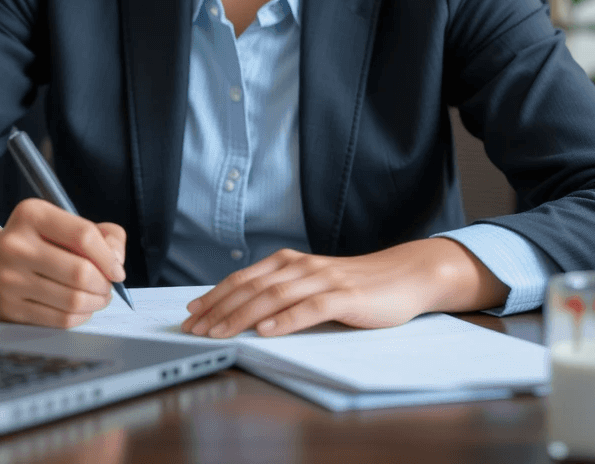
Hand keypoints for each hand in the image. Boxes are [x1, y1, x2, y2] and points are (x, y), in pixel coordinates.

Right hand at [0, 199, 126, 327]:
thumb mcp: (67, 223)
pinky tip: (82, 308)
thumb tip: (116, 261)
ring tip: (98, 296)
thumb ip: (105, 234)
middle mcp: (15, 245)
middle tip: (107, 285)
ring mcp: (9, 279)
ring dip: (96, 301)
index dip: (108, 257)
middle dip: (104, 283)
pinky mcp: (9, 308)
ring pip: (72, 299)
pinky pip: (59, 319)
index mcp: (32, 215)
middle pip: (79, 271)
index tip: (117, 269)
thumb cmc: (39, 242)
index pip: (83, 235)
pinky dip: (80, 316)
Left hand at [180, 239, 509, 338]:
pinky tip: (267, 331)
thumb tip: (243, 310)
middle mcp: (301, 266)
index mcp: (290, 262)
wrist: (403, 275)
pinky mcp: (344, 296)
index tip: (191, 313)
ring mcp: (323, 279)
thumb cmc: (355, 285)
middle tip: (194, 329)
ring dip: (242, 316)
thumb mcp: (313, 283)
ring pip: (274, 296)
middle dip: (218, 309)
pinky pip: (310, 307)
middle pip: (252, 287)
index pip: (243, 278)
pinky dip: (286, 319)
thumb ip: (283, 291)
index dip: (214, 295)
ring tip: (219, 333)